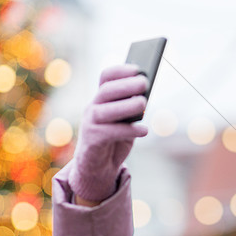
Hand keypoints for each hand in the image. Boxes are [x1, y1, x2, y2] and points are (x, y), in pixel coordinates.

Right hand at [69, 64, 149, 203]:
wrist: (98, 167)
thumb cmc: (115, 140)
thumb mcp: (125, 121)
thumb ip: (132, 110)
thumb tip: (145, 97)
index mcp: (101, 100)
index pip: (106, 78)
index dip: (120, 71)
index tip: (138, 68)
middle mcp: (92, 108)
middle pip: (105, 91)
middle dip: (125, 85)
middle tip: (145, 82)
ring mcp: (90, 124)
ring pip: (105, 110)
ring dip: (127, 105)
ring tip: (144, 103)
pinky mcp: (92, 141)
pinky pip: (110, 132)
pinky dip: (129, 130)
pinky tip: (144, 131)